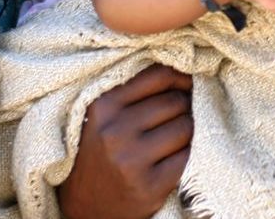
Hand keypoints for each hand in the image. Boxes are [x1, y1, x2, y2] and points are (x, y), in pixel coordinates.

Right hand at [57, 64, 192, 218]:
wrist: (86, 208)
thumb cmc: (101, 153)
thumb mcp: (104, 116)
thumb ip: (135, 90)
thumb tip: (183, 68)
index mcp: (103, 107)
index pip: (159, 76)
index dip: (180, 77)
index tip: (186, 84)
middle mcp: (115, 132)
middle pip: (175, 101)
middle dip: (184, 106)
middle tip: (178, 115)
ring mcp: (132, 160)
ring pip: (186, 126)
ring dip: (188, 130)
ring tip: (173, 138)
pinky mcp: (150, 186)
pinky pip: (187, 156)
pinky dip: (187, 154)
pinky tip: (173, 157)